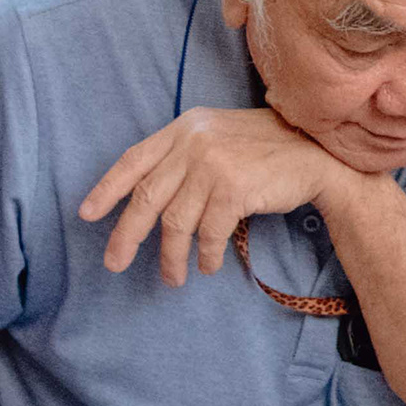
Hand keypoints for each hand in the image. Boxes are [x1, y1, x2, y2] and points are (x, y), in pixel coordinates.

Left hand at [81, 107, 349, 284]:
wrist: (318, 154)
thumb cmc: (267, 150)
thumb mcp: (218, 138)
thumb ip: (184, 157)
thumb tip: (149, 198)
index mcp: (184, 128)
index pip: (133, 159)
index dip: (107, 189)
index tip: (87, 215)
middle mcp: (193, 143)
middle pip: (147, 196)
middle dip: (127, 235)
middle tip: (114, 263)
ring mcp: (213, 164)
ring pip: (176, 222)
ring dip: (172, 256)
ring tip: (173, 277)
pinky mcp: (234, 188)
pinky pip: (208, 232)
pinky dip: (206, 254)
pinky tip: (208, 265)